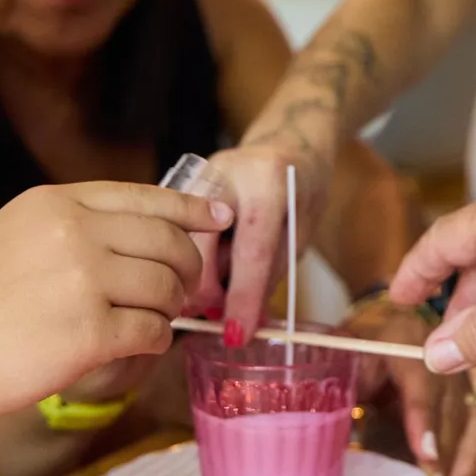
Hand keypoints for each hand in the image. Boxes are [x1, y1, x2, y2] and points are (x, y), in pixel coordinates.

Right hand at [0, 181, 229, 426]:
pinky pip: (151, 330)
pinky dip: (155, 338)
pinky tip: (139, 343)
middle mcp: (73, 231)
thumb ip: (71, 227)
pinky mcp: (89, 332)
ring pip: (166, 286)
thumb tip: (138, 236)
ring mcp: (83, 280)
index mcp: (55, 202)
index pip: (144, 196)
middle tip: (183, 288)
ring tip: (154, 318)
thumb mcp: (14, 236)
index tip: (219, 215)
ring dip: (170, 306)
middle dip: (187, 266)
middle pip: (167, 240)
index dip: (190, 207)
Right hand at [197, 141, 335, 332]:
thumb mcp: (299, 233)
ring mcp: (196, 174)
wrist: (289, 140)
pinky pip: (174, 233)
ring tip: (217, 289)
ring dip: (193, 277)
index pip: (250, 251)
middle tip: (219, 316)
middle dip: (205, 291)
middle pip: (198, 246)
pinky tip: (204, 266)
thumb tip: (244, 323)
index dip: (243, 299)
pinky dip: (185, 260)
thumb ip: (270, 273)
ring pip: (178, 243)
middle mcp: (224, 172)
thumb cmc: (302, 191)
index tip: (237, 335)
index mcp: (267, 182)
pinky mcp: (180, 183)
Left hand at [347, 301, 475, 475]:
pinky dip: (475, 465)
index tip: (426, 454)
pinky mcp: (468, 402)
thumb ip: (331, 384)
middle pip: (452, 405)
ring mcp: (460, 379)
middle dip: (447, 454)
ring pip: (474, 421)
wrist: (372, 343)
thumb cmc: (350, 355)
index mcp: (403, 336)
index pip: (421, 376)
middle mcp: (442, 355)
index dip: (424, 416)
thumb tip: (317, 417)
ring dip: (467, 465)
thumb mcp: (338, 360)